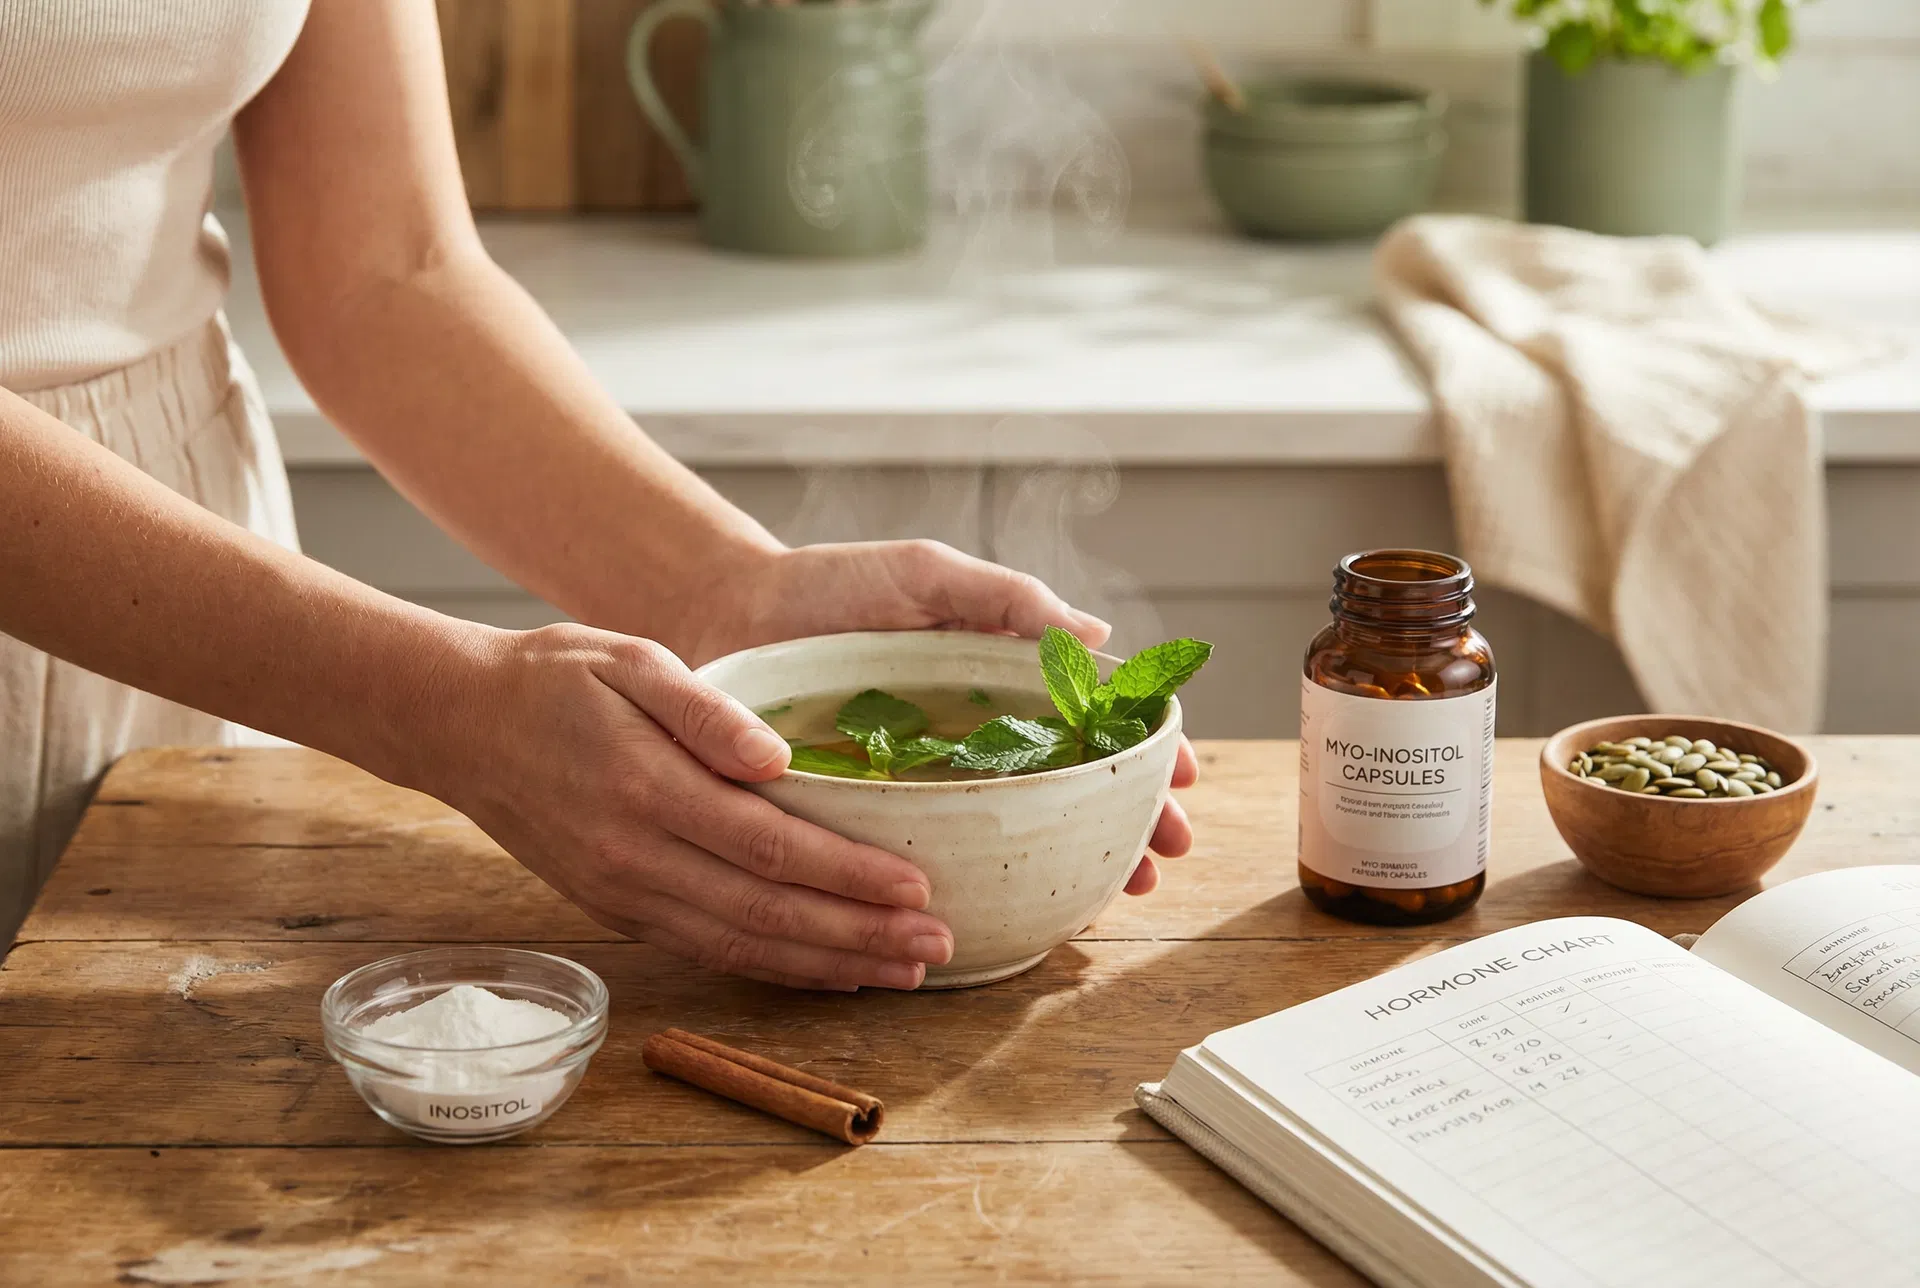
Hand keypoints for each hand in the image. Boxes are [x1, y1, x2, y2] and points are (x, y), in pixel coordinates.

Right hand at [415, 623, 954, 989]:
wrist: (459, 724)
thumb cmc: (554, 678)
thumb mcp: (629, 659)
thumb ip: (706, 711)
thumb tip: (778, 756)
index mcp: (647, 787)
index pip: (769, 844)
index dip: (847, 874)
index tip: (917, 886)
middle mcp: (635, 856)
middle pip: (767, 910)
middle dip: (860, 935)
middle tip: (937, 944)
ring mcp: (623, 892)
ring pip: (741, 945)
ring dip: (829, 964)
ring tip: (904, 969)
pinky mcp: (616, 909)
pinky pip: (708, 949)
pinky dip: (775, 967)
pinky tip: (829, 970)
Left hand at [687, 540, 1198, 894]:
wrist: (721, 617)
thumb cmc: (825, 588)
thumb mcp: (922, 577)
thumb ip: (1002, 597)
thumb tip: (1097, 637)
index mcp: (996, 677)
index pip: (1092, 719)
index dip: (1145, 748)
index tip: (1184, 776)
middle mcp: (973, 736)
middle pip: (1077, 785)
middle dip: (1135, 819)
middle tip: (1166, 853)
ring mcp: (930, 782)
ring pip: (1026, 831)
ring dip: (1087, 860)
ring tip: (1124, 889)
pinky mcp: (879, 819)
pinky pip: (946, 858)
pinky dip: (997, 882)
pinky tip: (1031, 906)